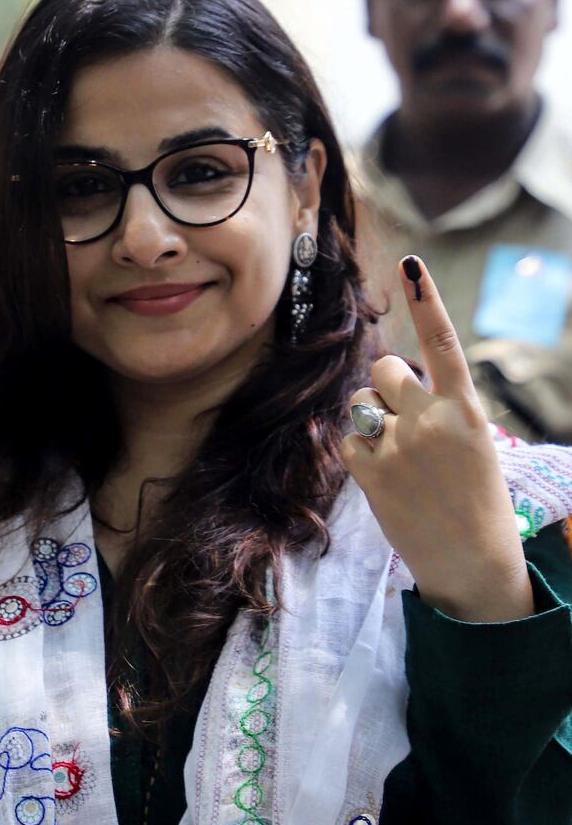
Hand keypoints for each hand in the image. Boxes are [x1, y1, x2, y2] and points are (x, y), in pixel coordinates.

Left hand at [341, 256, 532, 622]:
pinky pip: (347, 442)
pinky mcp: (371, 474)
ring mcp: (398, 447)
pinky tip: (385, 477)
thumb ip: (438, 409)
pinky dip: (360, 454)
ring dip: (371, 420)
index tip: (411, 264)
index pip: (443, 343)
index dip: (426, 301)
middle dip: (385, 386)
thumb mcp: (472, 445)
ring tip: (397, 454)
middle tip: (401, 417)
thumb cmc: (475, 501)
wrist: (471, 560)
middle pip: (384, 370)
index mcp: (466, 410)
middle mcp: (431, 421)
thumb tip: (390, 387)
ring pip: (362, 405)